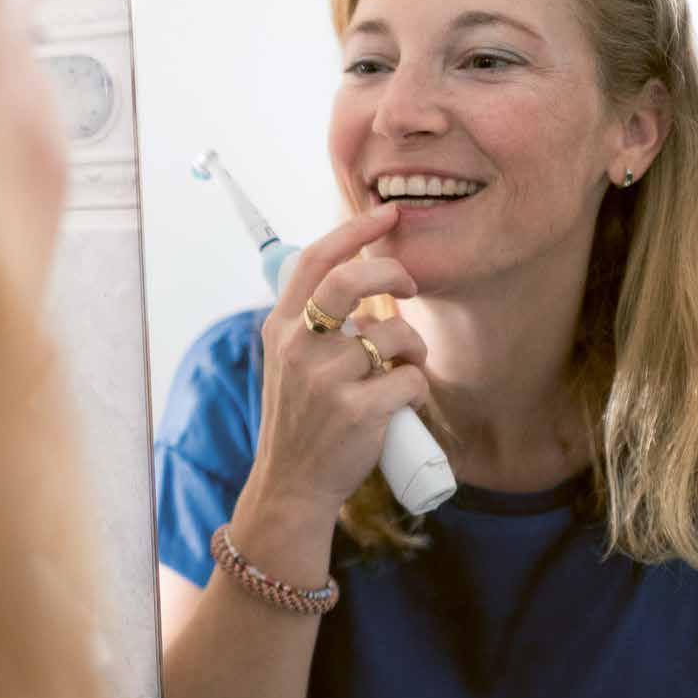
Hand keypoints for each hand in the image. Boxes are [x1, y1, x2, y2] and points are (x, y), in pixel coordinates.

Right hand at [250, 203, 428, 521]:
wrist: (292, 484)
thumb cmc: (302, 419)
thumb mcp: (287, 363)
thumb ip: (312, 322)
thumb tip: (362, 278)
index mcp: (280, 328)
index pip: (314, 261)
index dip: (353, 231)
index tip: (385, 214)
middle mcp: (296, 347)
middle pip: (350, 282)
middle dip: (392, 273)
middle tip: (410, 284)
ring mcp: (324, 380)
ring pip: (393, 335)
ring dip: (412, 347)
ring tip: (403, 367)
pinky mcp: (357, 411)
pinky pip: (410, 379)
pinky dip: (416, 387)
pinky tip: (401, 403)